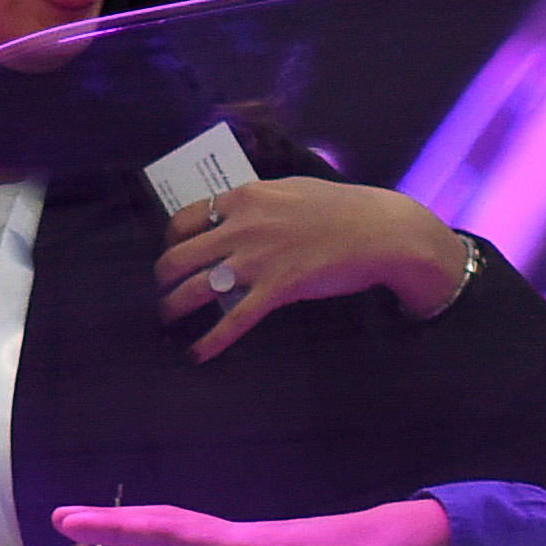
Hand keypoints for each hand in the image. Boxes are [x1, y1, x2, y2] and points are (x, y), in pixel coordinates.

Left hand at [155, 177, 469, 359]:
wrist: (383, 231)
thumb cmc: (341, 209)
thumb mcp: (290, 191)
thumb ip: (256, 202)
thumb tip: (229, 211)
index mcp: (244, 198)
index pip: (183, 219)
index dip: (170, 241)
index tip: (172, 254)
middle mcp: (243, 227)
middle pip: (177, 257)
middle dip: (162, 279)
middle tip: (164, 291)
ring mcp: (258, 259)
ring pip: (194, 289)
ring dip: (172, 309)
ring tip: (166, 322)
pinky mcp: (278, 289)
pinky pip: (233, 320)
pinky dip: (210, 342)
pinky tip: (197, 354)